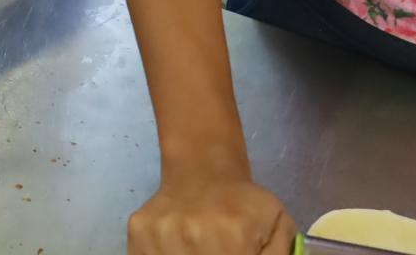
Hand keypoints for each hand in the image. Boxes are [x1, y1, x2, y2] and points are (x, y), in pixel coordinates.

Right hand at [128, 171, 296, 254]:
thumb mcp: (278, 226)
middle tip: (218, 249)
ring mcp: (160, 235)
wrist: (202, 170)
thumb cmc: (244, 204)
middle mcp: (193, 236)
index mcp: (233, 237)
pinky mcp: (138, 232)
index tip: (235, 254)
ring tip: (198, 248)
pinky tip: (178, 248)